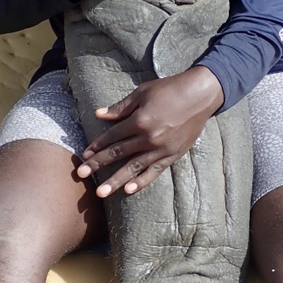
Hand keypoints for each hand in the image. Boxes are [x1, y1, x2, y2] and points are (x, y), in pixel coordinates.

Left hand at [76, 67, 223, 196]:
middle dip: (98, 165)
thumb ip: (121, 107)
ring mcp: (162, 149)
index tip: (84, 155)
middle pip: (118, 154)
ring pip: (134, 168)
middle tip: (81, 175)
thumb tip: (99, 114)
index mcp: (140, 120)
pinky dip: (142, 181)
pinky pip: (155, 172)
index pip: (113, 137)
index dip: (97, 146)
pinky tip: (129, 190)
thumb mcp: (143, 93)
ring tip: (102, 193)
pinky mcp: (173, 155)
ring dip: (116, 181)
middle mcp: (149, 138)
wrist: (201, 95)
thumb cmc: (170, 89)